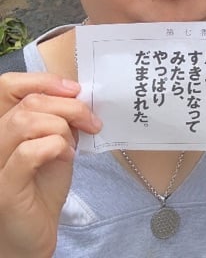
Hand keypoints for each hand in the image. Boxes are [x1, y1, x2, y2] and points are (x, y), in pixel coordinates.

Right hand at [0, 72, 100, 256]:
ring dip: (62, 128)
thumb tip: (77, 95)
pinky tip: (66, 157)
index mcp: (4, 126)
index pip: (9, 86)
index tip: (75, 90)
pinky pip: (28, 152)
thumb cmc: (43, 186)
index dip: (43, 81)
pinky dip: (55, 147)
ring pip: (25, 122)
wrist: (36, 231)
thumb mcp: (56, 142)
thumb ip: (60, 118)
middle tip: (91, 122)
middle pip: (28, 103)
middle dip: (68, 106)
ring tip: (73, 145)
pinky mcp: (4, 188)